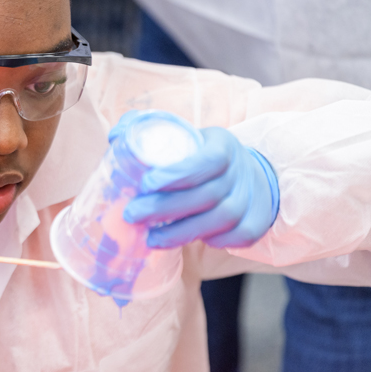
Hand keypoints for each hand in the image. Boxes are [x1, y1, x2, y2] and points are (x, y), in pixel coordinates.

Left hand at [120, 124, 278, 248]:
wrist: (247, 175)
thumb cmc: (202, 156)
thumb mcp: (184, 137)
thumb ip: (148, 130)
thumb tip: (116, 136)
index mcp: (222, 146)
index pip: (206, 160)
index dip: (177, 173)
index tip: (145, 183)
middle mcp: (240, 173)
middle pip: (206, 195)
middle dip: (165, 208)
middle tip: (132, 214)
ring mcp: (251, 200)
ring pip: (219, 220)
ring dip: (181, 232)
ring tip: (150, 238)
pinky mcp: (255, 223)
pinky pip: (235, 238)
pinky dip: (210, 241)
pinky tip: (185, 241)